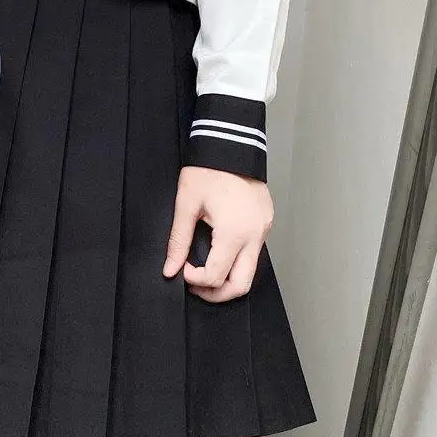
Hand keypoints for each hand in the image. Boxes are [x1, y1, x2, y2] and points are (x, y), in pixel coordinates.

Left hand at [162, 165, 273, 302]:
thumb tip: (170, 269)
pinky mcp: (266, 221)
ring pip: (251, 270)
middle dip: (217, 293)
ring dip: (228, 277)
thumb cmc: (208, 169)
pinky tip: (219, 251)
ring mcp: (264, 229)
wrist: (231, 142)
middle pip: (242, 284)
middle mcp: (254, 235)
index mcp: (234, 232)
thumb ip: (178, 241)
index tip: (182, 271)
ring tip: (205, 270)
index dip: (195, 280)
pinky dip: (237, 259)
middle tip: (195, 286)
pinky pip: (254, 251)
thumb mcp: (186, 204)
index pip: (216, 276)